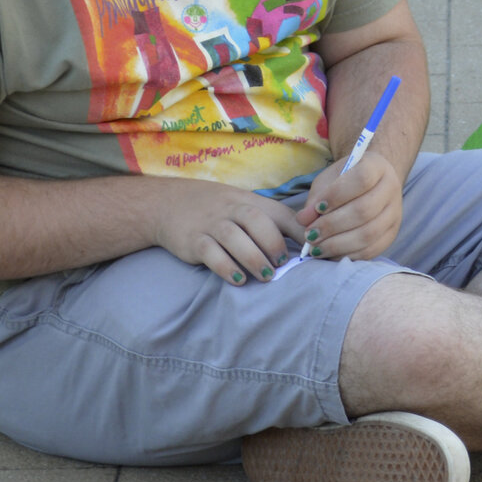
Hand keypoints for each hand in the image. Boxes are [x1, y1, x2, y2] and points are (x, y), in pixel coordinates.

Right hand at [151, 179, 301, 285]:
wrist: (168, 204)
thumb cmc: (219, 210)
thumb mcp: (245, 207)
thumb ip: (272, 222)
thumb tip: (308, 243)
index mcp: (250, 202)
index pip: (279, 212)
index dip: (299, 230)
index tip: (312, 248)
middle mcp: (231, 210)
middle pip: (256, 220)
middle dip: (273, 243)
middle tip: (282, 264)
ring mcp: (211, 224)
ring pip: (234, 238)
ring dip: (253, 258)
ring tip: (266, 276)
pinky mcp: (193, 241)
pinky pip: (210, 253)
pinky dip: (226, 267)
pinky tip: (238, 280)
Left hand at [294, 148, 404, 263]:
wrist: (371, 185)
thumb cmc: (344, 181)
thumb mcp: (328, 181)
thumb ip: (316, 198)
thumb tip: (304, 220)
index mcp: (377, 166)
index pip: (362, 179)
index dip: (337, 195)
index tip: (317, 207)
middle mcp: (391, 189)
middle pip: (364, 210)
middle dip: (332, 225)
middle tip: (310, 235)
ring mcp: (395, 214)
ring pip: (368, 233)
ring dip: (337, 244)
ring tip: (315, 248)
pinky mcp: (391, 235)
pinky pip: (371, 250)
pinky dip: (347, 255)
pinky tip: (330, 254)